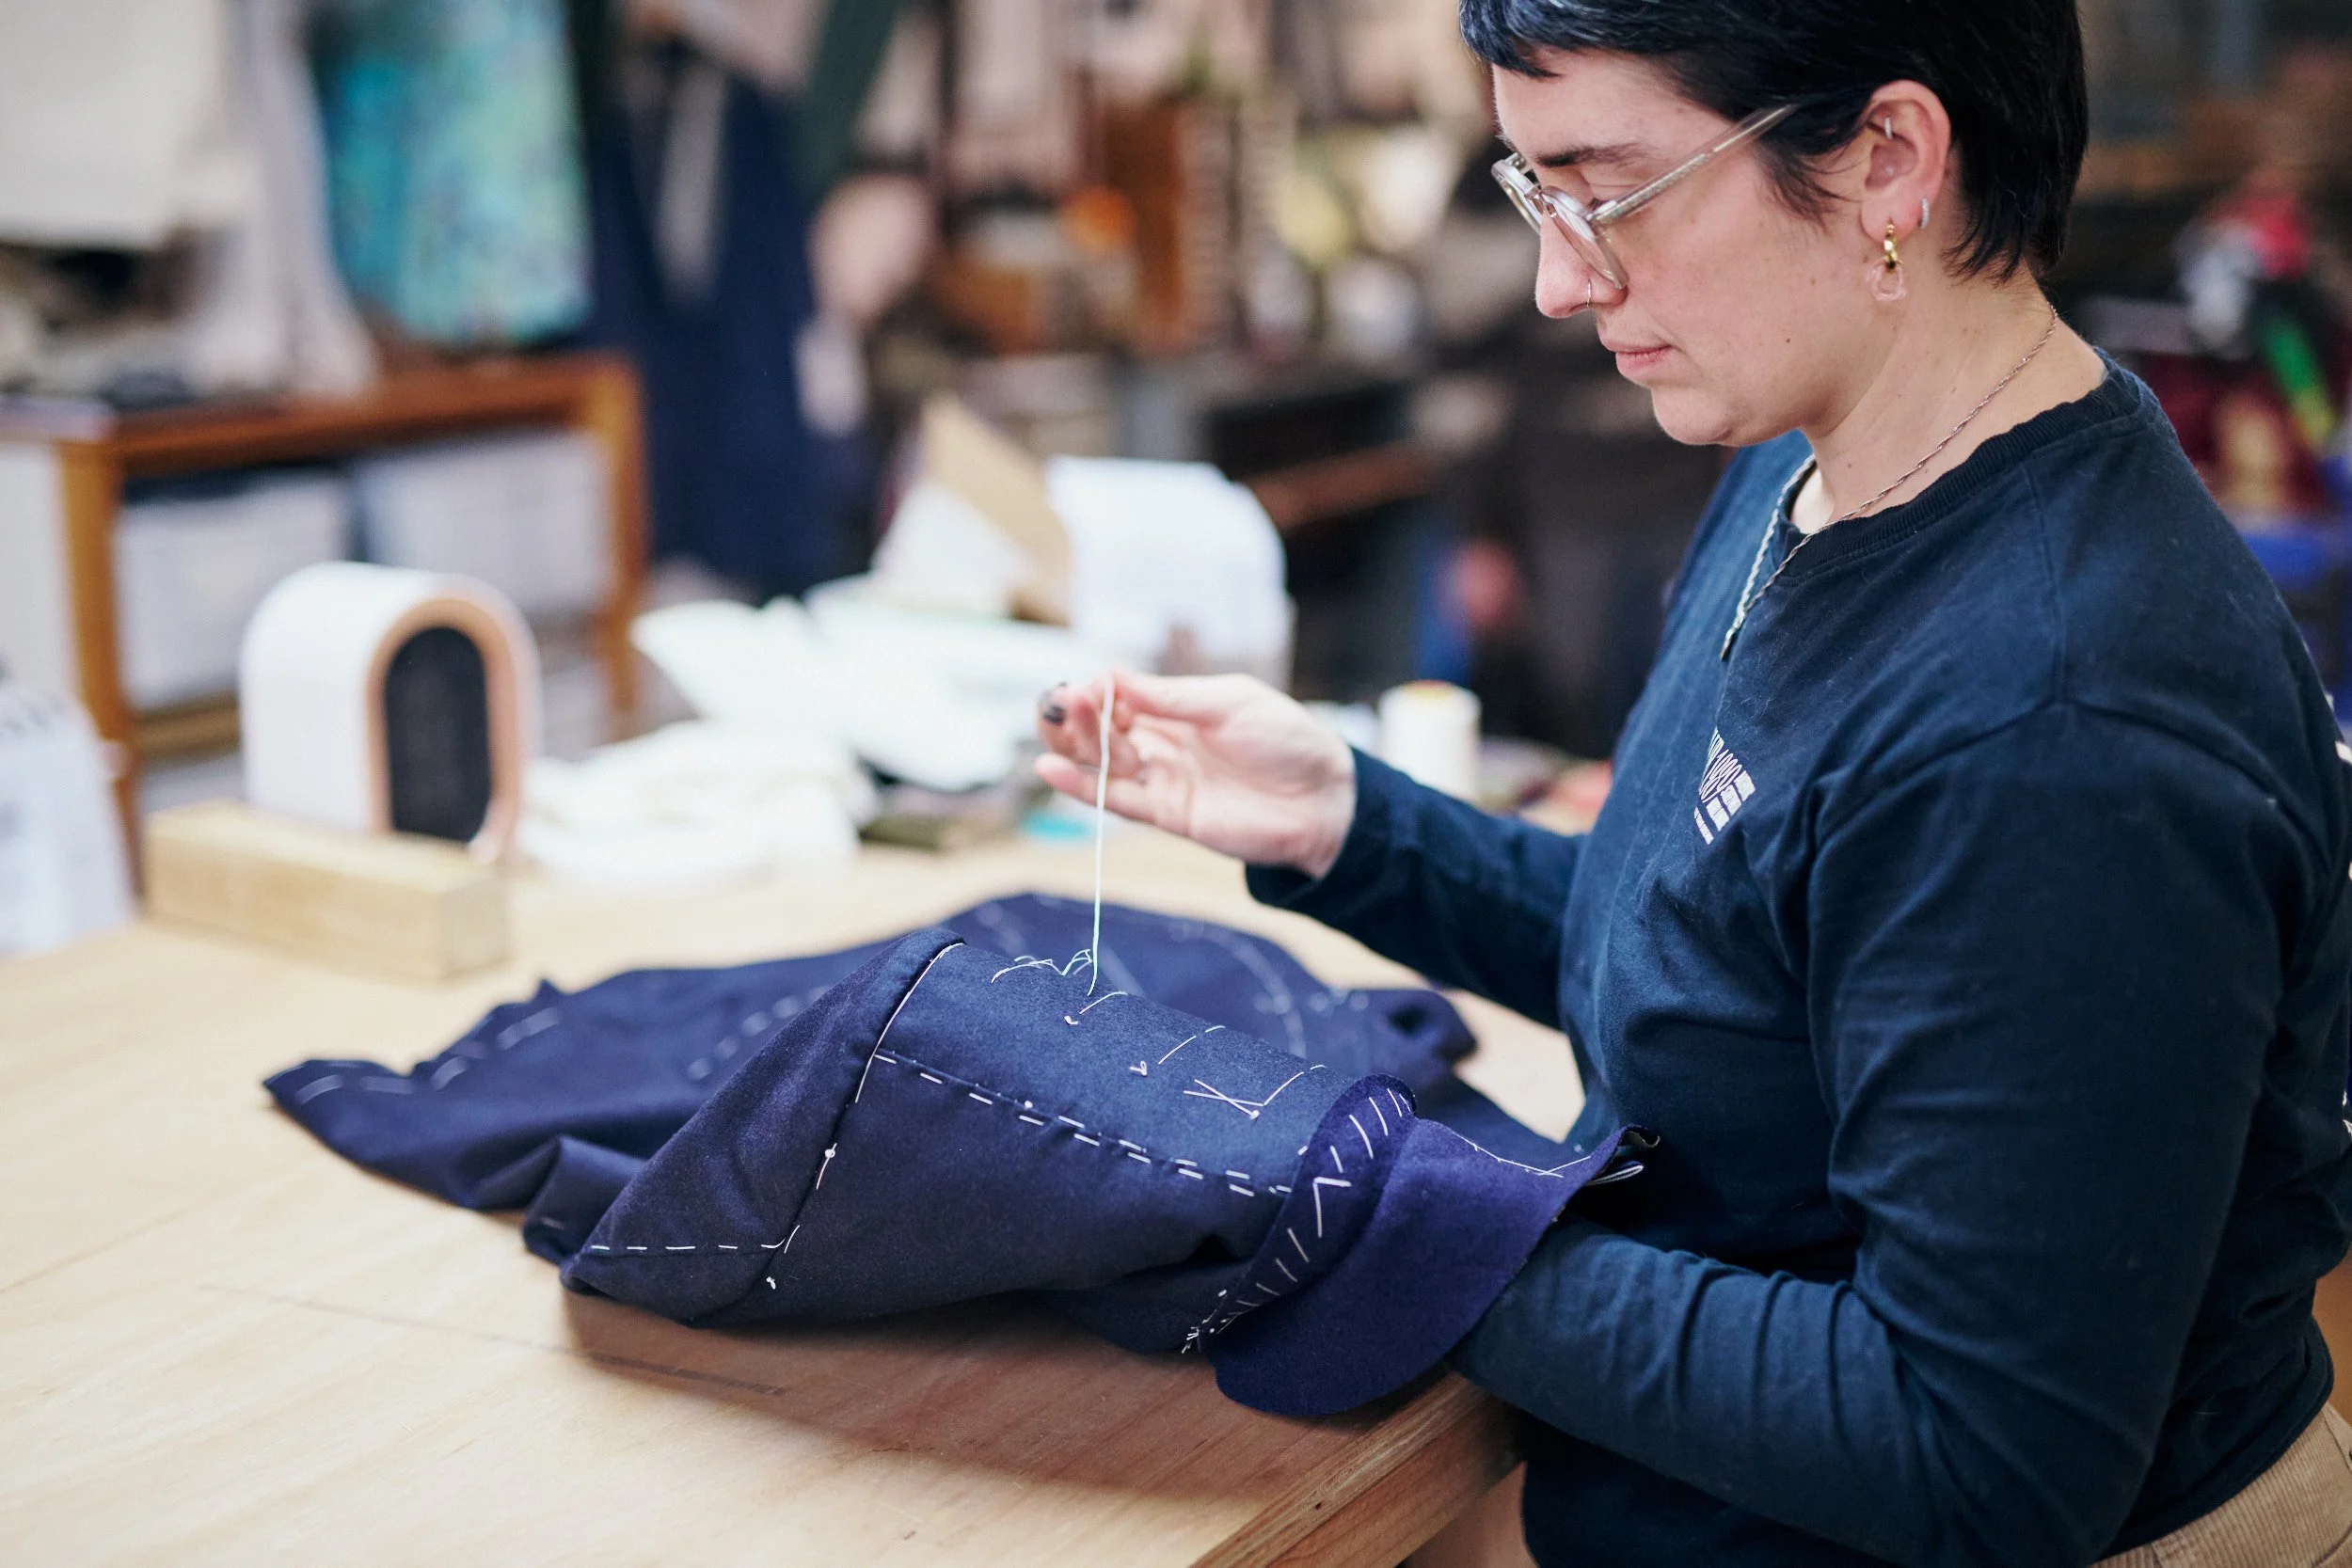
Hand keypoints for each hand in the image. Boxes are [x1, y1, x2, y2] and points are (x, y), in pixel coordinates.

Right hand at [1036, 672, 1355, 878]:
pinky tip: (1049, 769)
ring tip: (1061, 720)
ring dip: (1076, 742)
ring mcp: (1163, 780)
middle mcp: (1163, 744)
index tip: (1087, 683)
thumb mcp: (1229, 702)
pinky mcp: (1167, 815)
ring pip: (1101, 762)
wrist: (1325, 800)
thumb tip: (1110, 674)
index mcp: (1177, 710)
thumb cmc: (1287, 741)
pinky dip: (1080, 786)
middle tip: (1066, 701)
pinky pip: (1115, 800)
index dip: (1096, 689)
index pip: (1118, 696)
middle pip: (1100, 730)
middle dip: (1077, 714)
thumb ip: (1169, 696)